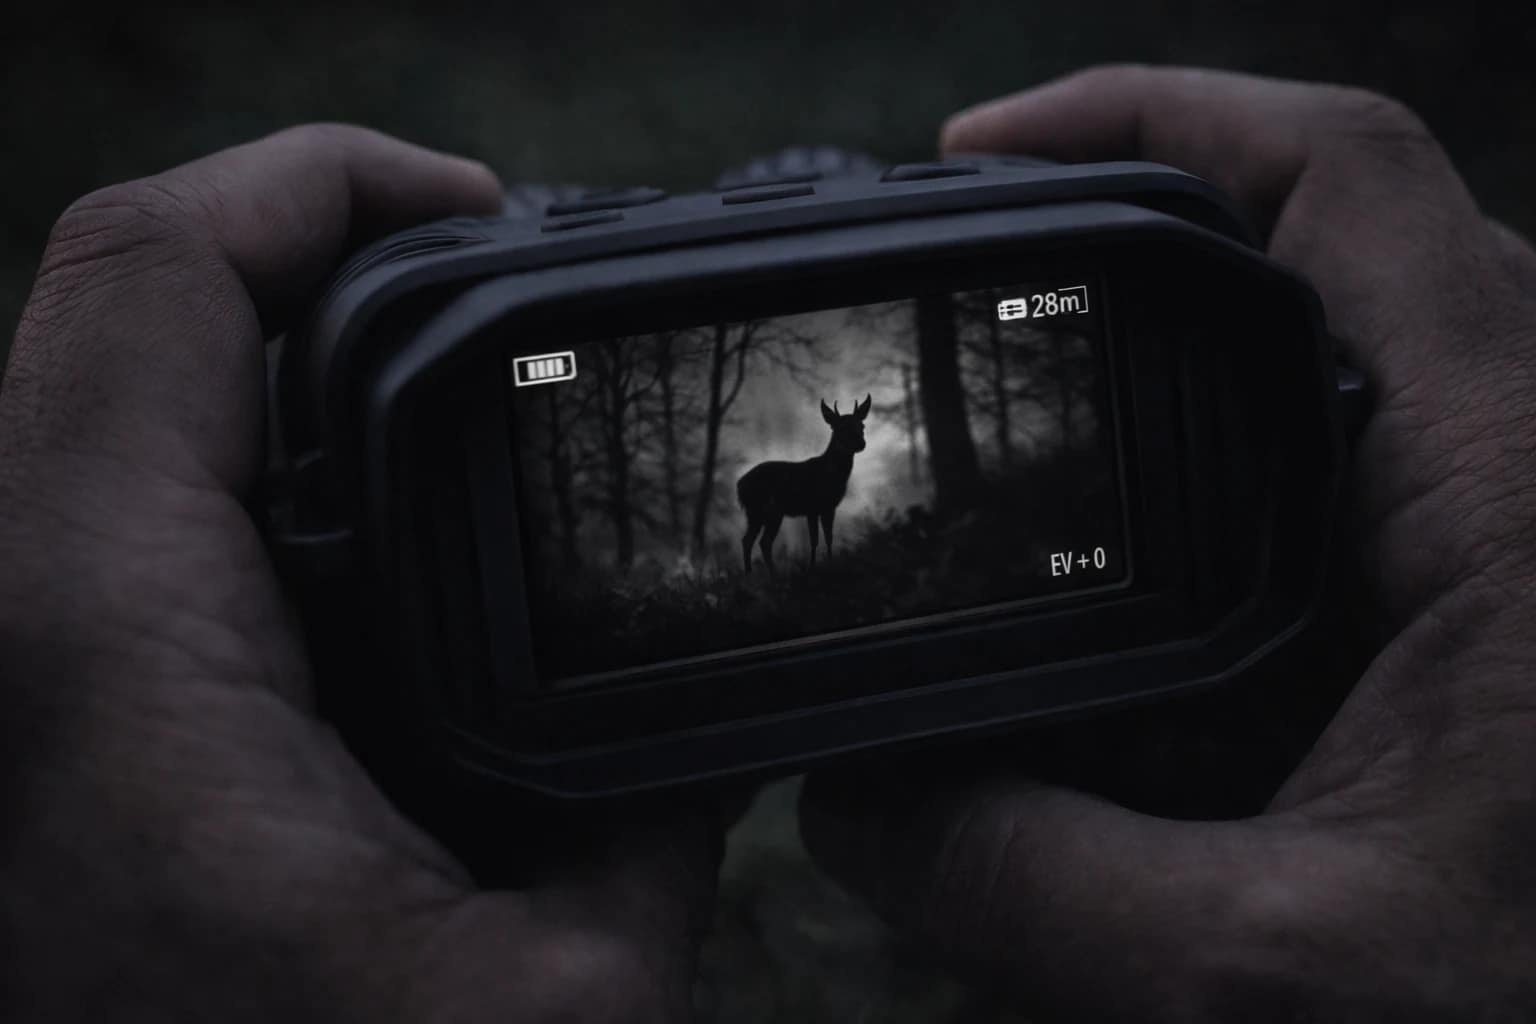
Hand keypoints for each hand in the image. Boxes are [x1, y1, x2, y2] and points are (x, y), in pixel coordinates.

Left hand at [0, 126, 716, 1022]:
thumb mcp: (566, 998)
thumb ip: (659, 817)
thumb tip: (721, 710)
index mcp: (96, 652)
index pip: (153, 272)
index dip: (323, 179)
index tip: (479, 207)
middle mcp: (6, 631)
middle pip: (125, 313)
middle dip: (319, 264)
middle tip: (490, 293)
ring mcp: (14, 674)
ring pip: (107, 410)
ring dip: (281, 374)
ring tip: (448, 415)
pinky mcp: (46, 720)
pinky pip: (113, 521)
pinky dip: (248, 485)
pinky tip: (371, 559)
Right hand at [802, 66, 1535, 1019]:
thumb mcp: (1275, 969)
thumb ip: (1034, 884)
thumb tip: (851, 810)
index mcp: (1514, 483)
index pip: (1346, 176)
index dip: (1150, 111)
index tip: (978, 150)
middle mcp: (1527, 466)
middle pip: (1330, 240)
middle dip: (1141, 232)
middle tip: (982, 279)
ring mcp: (1508, 527)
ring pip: (1338, 362)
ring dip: (1185, 372)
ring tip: (1042, 427)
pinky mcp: (1489, 602)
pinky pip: (1350, 479)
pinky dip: (1223, 496)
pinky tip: (1139, 580)